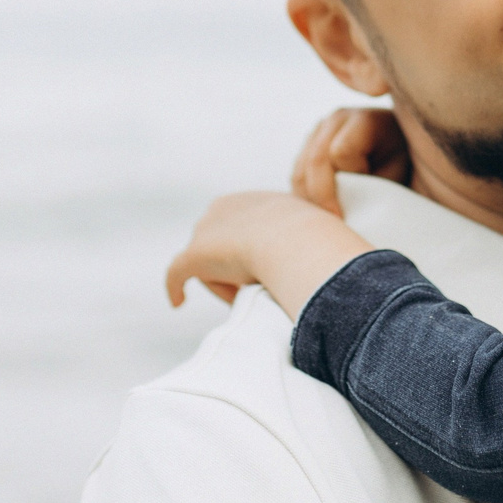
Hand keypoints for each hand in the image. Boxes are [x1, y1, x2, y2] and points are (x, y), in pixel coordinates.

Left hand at [165, 190, 376, 321]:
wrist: (299, 242)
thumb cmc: (318, 244)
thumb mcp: (319, 238)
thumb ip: (312, 249)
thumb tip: (327, 268)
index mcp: (255, 201)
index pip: (245, 232)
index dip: (254, 257)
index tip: (268, 275)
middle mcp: (224, 208)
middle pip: (221, 247)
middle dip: (233, 268)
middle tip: (259, 287)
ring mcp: (206, 230)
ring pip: (205, 264)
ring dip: (222, 282)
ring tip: (248, 292)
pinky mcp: (194, 255)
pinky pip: (177, 273)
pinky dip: (175, 287)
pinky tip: (177, 301)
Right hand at [291, 106, 410, 213]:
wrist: (395, 145)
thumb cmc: (399, 163)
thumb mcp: (396, 172)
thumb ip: (371, 187)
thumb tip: (346, 212)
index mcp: (365, 120)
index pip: (341, 152)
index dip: (347, 182)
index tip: (358, 206)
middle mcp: (337, 119)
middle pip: (315, 161)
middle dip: (322, 197)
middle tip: (337, 221)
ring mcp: (318, 130)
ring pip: (300, 171)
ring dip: (311, 198)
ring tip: (331, 217)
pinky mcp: (307, 145)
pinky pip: (297, 176)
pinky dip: (305, 196)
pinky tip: (323, 209)